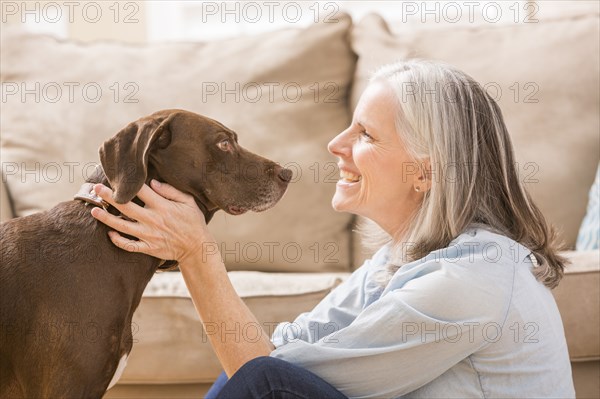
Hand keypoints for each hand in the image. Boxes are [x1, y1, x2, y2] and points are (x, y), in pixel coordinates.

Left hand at [90, 180, 210, 263]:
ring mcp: (148, 235)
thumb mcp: (189, 202)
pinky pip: (128, 245)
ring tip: (93, 210)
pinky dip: (117, 240)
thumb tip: (152, 182)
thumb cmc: (194, 222)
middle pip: (125, 207)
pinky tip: (109, 233)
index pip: (141, 191)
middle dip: (109, 197)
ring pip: (122, 226)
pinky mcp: (148, 248)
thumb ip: (171, 191)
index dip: (128, 184)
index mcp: (162, 206)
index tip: (117, 178)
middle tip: (96, 188)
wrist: (197, 248)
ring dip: (106, 218)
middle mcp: (153, 220)